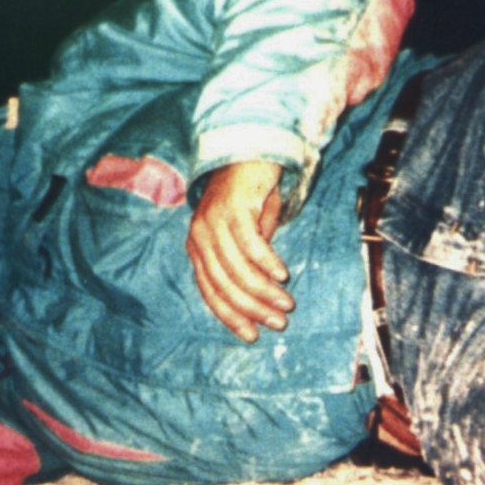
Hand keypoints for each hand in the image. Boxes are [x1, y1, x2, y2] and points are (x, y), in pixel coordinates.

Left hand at [186, 160, 293, 341]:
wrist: (249, 149)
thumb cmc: (250, 195)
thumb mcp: (247, 232)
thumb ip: (248, 260)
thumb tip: (263, 289)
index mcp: (198, 248)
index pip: (210, 291)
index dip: (231, 316)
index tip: (252, 335)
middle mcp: (199, 237)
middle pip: (223, 284)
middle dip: (251, 309)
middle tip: (278, 322)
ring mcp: (212, 222)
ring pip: (237, 269)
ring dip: (263, 291)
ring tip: (286, 304)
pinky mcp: (232, 208)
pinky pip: (250, 243)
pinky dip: (266, 262)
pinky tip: (282, 275)